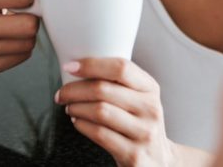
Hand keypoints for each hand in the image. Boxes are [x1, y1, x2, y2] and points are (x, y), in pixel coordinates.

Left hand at [55, 58, 175, 166]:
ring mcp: (143, 133)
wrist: (160, 161)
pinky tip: (78, 122)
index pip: (121, 68)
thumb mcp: (139, 99)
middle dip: (74, 90)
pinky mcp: (133, 154)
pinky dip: (82, 125)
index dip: (92, 65)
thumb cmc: (140, 124)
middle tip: (62, 93)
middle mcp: (150, 109)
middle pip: (104, 90)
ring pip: (99, 111)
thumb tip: (78, 68)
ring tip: (69, 107)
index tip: (70, 67)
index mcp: (151, 88)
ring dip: (76, 107)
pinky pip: (100, 134)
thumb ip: (118, 83)